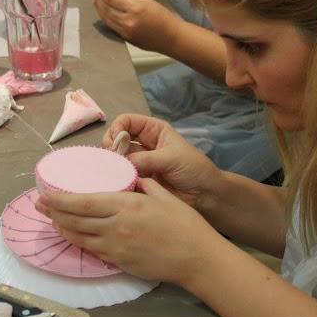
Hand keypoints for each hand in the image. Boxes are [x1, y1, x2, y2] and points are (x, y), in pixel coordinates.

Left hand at [35, 178, 220, 285]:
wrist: (196, 258)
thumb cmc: (184, 222)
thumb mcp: (162, 194)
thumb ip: (140, 184)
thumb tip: (127, 176)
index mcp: (125, 205)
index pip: (83, 203)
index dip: (60, 200)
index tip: (44, 194)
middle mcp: (115, 227)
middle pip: (75, 221)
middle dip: (53, 213)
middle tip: (40, 205)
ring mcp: (115, 248)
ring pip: (79, 238)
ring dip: (62, 227)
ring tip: (52, 218)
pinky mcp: (119, 263)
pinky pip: (92, 250)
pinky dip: (78, 241)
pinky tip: (74, 235)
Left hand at [92, 0, 178, 51]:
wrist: (171, 38)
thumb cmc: (162, 17)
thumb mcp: (146, 1)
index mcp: (135, 8)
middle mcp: (128, 21)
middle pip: (106, 10)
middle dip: (99, 0)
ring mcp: (125, 32)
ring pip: (106, 20)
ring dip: (100, 10)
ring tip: (97, 1)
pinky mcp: (125, 39)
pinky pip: (112, 27)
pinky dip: (106, 18)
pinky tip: (105, 13)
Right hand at [103, 114, 219, 207]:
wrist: (205, 195)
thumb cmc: (193, 169)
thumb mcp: (171, 158)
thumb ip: (145, 159)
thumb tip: (119, 162)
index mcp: (153, 130)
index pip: (126, 121)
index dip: (117, 128)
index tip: (114, 143)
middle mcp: (143, 143)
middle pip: (117, 138)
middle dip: (111, 146)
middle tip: (111, 160)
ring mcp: (139, 162)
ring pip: (117, 158)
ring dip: (112, 163)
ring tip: (113, 172)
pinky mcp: (138, 179)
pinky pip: (121, 175)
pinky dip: (116, 177)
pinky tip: (115, 181)